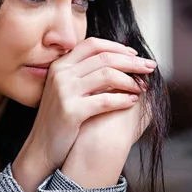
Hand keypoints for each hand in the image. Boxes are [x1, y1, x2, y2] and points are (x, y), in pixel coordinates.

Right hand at [12, 37, 155, 191]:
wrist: (41, 147)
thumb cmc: (60, 118)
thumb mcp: (66, 89)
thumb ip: (84, 73)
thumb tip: (118, 60)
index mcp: (60, 65)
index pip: (93, 44)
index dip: (117, 47)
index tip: (135, 54)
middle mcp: (60, 74)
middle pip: (104, 57)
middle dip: (131, 61)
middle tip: (149, 67)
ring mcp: (64, 91)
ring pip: (107, 75)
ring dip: (130, 80)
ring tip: (142, 87)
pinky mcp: (71, 111)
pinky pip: (105, 100)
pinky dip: (123, 100)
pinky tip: (133, 102)